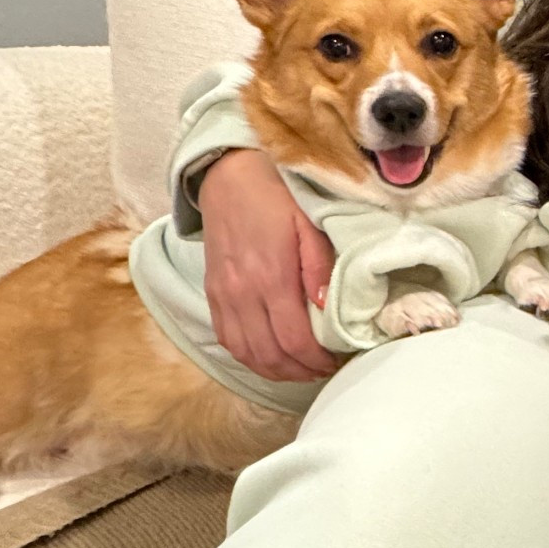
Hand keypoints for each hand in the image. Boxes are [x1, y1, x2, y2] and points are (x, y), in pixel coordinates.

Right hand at [198, 150, 339, 382]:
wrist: (228, 177)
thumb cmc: (277, 197)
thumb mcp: (309, 224)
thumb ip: (320, 267)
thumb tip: (326, 309)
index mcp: (270, 276)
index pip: (294, 340)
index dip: (317, 360)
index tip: (336, 360)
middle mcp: (241, 293)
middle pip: (270, 355)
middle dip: (301, 370)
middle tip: (324, 368)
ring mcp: (222, 296)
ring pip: (247, 354)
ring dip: (276, 370)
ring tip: (301, 368)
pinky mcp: (212, 295)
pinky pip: (228, 340)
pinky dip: (251, 357)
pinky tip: (271, 357)